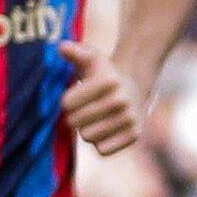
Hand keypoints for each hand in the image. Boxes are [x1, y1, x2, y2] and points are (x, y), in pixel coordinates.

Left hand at [58, 41, 146, 155]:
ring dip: (87, 130)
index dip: (66, 102)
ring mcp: (130, 118)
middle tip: (84, 109)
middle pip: (75, 122)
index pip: (67, 103)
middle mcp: (122, 99)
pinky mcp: (135, 135)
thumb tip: (61, 46)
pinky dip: (101, 143)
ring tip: (95, 118)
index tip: (74, 96)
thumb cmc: (103, 74)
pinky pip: (103, 149)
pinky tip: (106, 129)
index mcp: (108, 80)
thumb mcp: (91, 59)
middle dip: (74, 117)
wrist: (134, 87)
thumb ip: (75, 52)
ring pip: (88, 136)